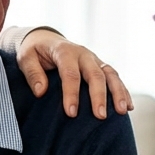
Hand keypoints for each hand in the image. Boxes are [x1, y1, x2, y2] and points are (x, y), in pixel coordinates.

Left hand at [17, 28, 131, 118]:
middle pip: (95, 75)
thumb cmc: (34, 52)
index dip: (71, 93)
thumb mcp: (25, 58)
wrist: (45, 39)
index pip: (70, 73)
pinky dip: (123, 91)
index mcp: (64, 51)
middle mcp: (83, 54)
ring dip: (118, 92)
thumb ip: (32, 73)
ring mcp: (94, 60)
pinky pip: (114, 77)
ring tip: (122, 111)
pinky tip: (128, 106)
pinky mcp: (100, 66)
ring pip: (110, 74)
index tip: (71, 113)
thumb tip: (40, 91)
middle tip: (100, 116)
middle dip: (99, 96)